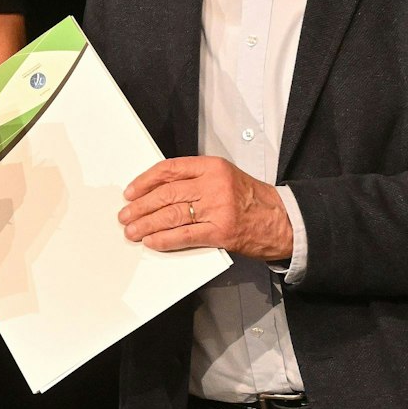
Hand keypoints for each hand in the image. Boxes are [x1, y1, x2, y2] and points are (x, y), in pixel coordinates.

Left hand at [119, 156, 293, 260]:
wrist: (282, 220)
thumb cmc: (252, 200)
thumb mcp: (224, 177)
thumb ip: (194, 180)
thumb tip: (157, 192)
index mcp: (212, 167)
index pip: (169, 169)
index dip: (144, 182)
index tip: (131, 192)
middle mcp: (213, 185)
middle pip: (165, 194)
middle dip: (140, 207)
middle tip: (125, 215)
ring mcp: (217, 208)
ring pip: (171, 215)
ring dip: (146, 225)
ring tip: (132, 231)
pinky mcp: (220, 231)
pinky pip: (183, 236)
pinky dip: (164, 240)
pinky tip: (152, 241)